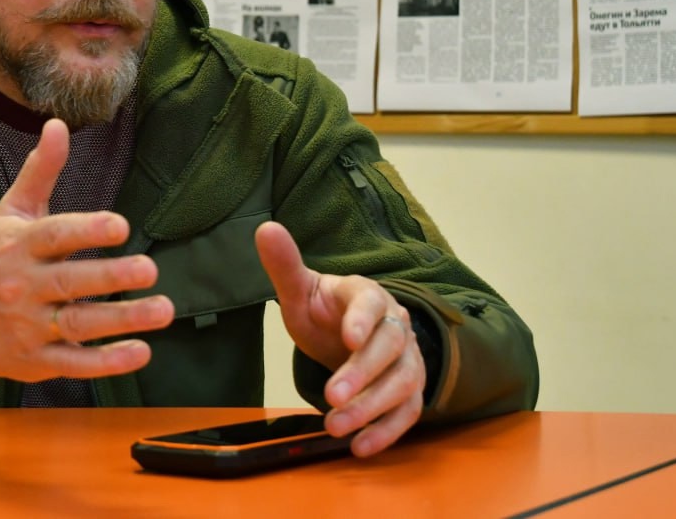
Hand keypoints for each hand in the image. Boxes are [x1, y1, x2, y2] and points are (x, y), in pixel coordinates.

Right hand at [0, 119, 173, 398]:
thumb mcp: (12, 213)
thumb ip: (40, 172)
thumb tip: (58, 124)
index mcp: (18, 246)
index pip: (53, 237)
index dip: (86, 230)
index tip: (120, 225)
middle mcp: (22, 287)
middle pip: (69, 283)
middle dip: (111, 278)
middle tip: (150, 269)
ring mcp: (30, 327)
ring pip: (79, 325)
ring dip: (123, 319)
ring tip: (163, 309)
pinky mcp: (39, 360)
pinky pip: (75, 364)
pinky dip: (107, 362)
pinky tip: (141, 351)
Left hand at [255, 221, 424, 456]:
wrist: (348, 332)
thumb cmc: (324, 311)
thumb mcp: (300, 291)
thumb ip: (284, 265)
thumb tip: (265, 229)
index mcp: (367, 295)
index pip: (371, 303)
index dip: (363, 320)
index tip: (349, 337)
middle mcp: (395, 326)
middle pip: (389, 349)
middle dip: (361, 374)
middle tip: (331, 396)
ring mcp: (407, 360)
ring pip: (401, 384)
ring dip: (371, 408)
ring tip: (336, 426)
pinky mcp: (410, 391)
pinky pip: (408, 413)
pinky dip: (387, 432)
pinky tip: (360, 447)